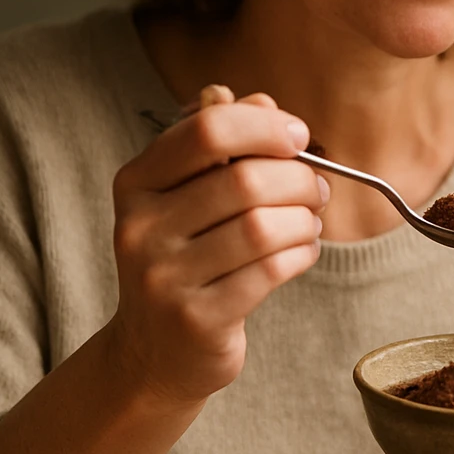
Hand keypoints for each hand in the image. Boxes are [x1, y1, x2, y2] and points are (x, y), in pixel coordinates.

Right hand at [106, 85, 328, 405]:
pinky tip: (301, 251)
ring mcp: (164, 277)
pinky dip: (302, 254)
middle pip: (245, 180)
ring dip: (305, 219)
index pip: (207, 130)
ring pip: (264, 227)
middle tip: (316, 188)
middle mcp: (141, 227)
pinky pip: (272, 271)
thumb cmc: (186, 259)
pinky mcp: (198, 319)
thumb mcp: (186, 196)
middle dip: (299, 179)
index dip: (265, 126)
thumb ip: (222, 144)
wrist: (155, 354)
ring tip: (309, 222)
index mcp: (136, 183)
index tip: (298, 136)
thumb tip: (262, 100)